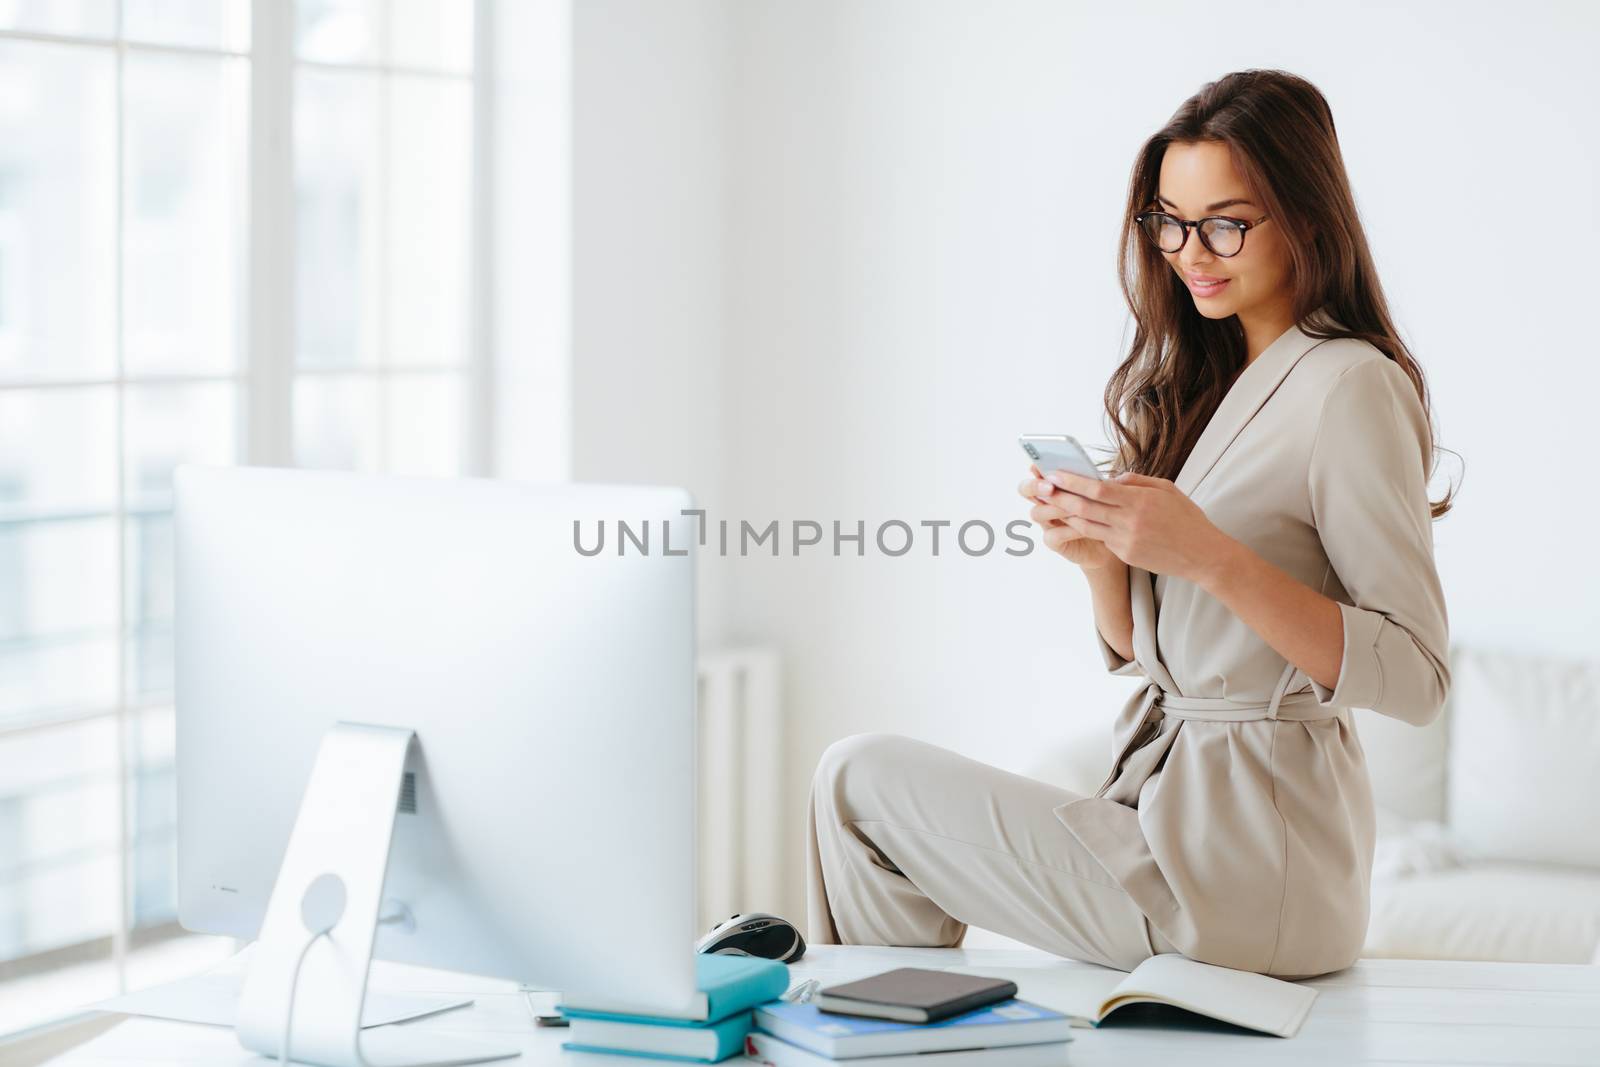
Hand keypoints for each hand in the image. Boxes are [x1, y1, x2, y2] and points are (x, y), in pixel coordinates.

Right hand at [1017, 465, 1119, 571]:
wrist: (1112, 538)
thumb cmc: (1106, 510)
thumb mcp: (1104, 493)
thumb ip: (1101, 483)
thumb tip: (1112, 474)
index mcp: (1054, 484)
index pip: (1036, 471)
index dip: (1035, 468)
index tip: (1039, 465)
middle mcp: (1045, 502)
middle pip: (1026, 490)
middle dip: (1035, 487)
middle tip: (1050, 488)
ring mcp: (1048, 522)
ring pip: (1038, 513)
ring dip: (1055, 509)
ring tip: (1076, 508)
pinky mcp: (1054, 541)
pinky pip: (1053, 536)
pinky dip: (1067, 531)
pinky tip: (1083, 528)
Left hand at [1030, 469, 1235, 582]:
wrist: (1202, 555)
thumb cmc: (1186, 518)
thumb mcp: (1166, 489)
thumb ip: (1136, 481)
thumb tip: (1110, 477)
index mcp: (1139, 500)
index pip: (1097, 489)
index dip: (1072, 482)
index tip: (1054, 474)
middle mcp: (1130, 521)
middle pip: (1084, 508)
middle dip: (1059, 497)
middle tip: (1041, 488)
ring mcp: (1126, 540)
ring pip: (1086, 526)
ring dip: (1065, 515)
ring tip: (1050, 504)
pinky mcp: (1126, 555)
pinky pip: (1101, 538)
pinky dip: (1088, 528)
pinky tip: (1076, 520)